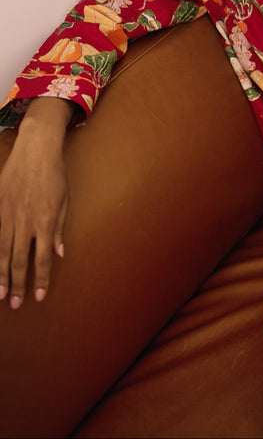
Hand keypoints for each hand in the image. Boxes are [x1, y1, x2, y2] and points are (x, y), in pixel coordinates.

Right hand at [0, 98, 72, 308]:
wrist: (35, 150)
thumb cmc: (55, 174)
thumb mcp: (65, 200)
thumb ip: (60, 228)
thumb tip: (58, 253)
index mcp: (46, 221)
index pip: (43, 258)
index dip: (41, 279)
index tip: (39, 296)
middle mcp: (25, 222)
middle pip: (19, 260)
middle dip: (17, 284)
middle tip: (14, 303)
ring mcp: (8, 214)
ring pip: (2, 251)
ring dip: (1, 274)